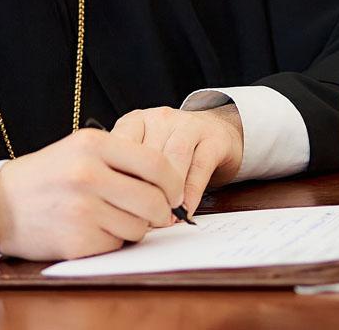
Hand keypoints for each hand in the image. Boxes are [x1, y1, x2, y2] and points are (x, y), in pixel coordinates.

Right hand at [0, 128, 183, 260]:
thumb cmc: (47, 175)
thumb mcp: (80, 149)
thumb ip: (123, 158)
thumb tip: (169, 183)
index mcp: (93, 144)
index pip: (157, 164)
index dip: (174, 182)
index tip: (174, 191)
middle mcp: (89, 174)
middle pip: (154, 200)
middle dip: (162, 210)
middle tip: (159, 212)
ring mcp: (83, 210)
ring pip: (140, 226)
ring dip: (135, 226)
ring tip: (112, 215)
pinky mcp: (78, 240)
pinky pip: (118, 244)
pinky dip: (113, 240)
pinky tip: (94, 228)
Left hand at [111, 105, 243, 215]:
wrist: (219, 129)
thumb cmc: (175, 149)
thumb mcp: (146, 154)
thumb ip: (131, 173)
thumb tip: (120, 210)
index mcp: (135, 121)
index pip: (119, 146)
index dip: (120, 178)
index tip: (119, 206)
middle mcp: (160, 119)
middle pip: (146, 154)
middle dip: (144, 190)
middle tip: (141, 220)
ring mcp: (188, 125)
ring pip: (173, 158)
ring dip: (167, 192)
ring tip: (164, 218)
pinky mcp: (214, 139)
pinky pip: (199, 167)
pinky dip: (191, 193)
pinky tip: (185, 210)